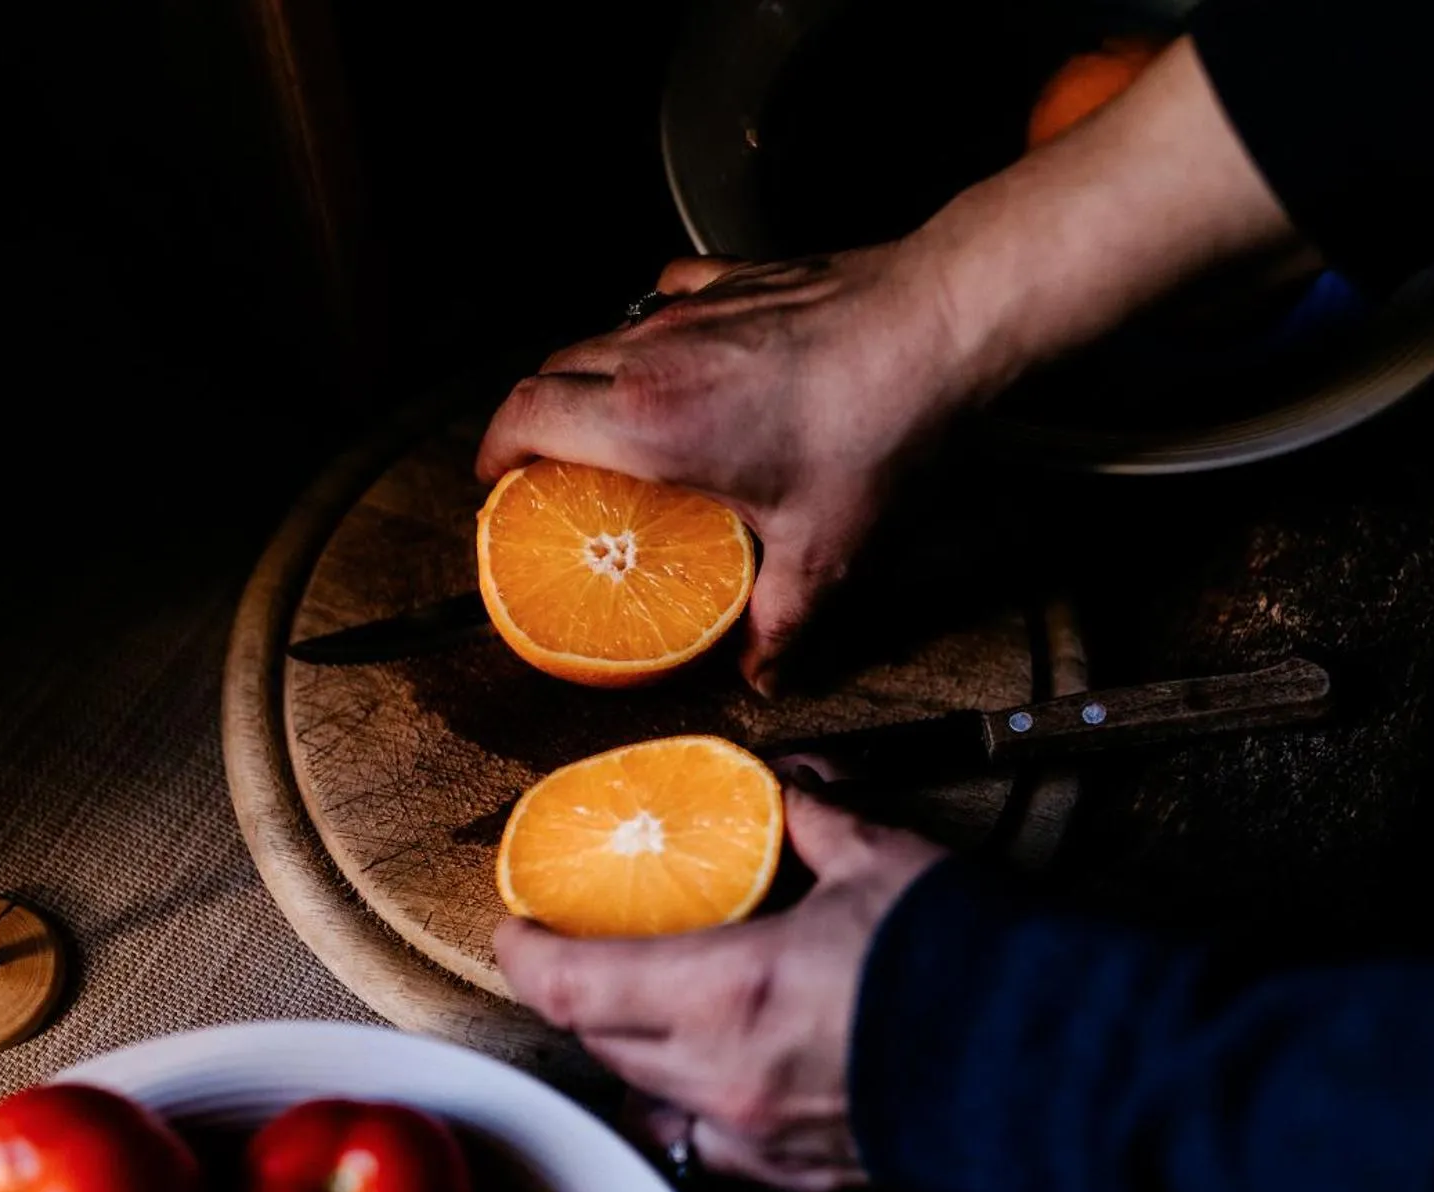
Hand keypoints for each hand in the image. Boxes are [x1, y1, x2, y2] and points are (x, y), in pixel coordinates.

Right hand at [474, 39, 1295, 693]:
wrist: (942, 325)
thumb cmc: (880, 426)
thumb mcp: (827, 552)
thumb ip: (783, 625)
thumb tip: (763, 671)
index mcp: (651, 423)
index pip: (524, 417)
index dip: (491, 449)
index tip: (493, 482)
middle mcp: (655, 354)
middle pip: (549, 371)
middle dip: (532, 419)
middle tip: (549, 467)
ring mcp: (694, 307)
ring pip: (603, 333)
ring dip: (591, 377)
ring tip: (614, 424)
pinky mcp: (737, 278)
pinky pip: (663, 298)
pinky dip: (653, 329)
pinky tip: (684, 355)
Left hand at [492, 788, 947, 1191]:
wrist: (1047, 1066)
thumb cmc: (963, 964)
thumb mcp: (880, 861)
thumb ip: (813, 820)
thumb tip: (785, 789)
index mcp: (726, 990)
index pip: (570, 985)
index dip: (525, 954)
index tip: (517, 925)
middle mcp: (722, 1075)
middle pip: (600, 1042)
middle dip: (580, 995)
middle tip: (586, 953)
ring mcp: (756, 1137)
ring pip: (648, 1103)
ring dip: (633, 1058)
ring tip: (653, 1016)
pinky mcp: (797, 1178)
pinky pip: (712, 1154)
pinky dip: (696, 1116)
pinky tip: (718, 1086)